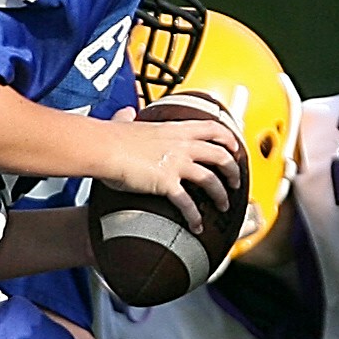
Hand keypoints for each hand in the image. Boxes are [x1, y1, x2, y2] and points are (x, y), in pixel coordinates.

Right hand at [97, 106, 244, 224]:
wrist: (103, 148)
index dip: (229, 138)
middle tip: (236, 181)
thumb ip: (129, 117)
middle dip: (233, 170)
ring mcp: (177, 163)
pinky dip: (195, 216)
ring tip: (223, 205)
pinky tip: (197, 225)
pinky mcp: (167, 183)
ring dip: (221, 195)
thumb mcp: (125, 122)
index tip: (234, 147)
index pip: (212, 128)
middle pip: (221, 155)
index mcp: (175, 129)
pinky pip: (188, 203)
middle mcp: (181, 145)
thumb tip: (126, 112)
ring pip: (212, 179)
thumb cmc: (111, 137)